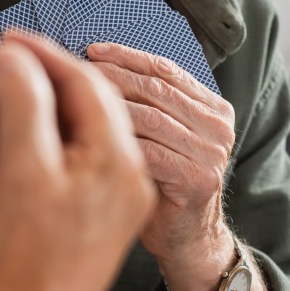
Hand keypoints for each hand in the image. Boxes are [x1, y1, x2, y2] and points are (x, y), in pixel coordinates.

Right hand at [0, 34, 155, 290]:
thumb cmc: (20, 258)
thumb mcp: (21, 170)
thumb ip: (24, 103)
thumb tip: (19, 59)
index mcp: (119, 161)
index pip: (87, 83)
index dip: (45, 55)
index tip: (12, 40)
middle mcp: (128, 178)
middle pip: (92, 103)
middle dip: (48, 77)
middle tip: (9, 60)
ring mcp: (117, 201)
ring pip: (84, 129)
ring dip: (47, 105)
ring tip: (8, 94)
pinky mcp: (97, 219)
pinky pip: (77, 158)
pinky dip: (47, 137)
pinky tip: (18, 137)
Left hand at [86, 42, 234, 270]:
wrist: (186, 240)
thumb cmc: (163, 184)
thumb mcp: (160, 136)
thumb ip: (147, 103)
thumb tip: (96, 64)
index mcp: (213, 107)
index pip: (165, 69)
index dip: (126, 56)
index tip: (93, 49)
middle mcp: (218, 126)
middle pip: (155, 88)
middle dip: (110, 75)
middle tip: (71, 68)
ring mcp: (212, 153)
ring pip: (149, 116)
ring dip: (106, 105)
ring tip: (72, 99)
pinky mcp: (197, 179)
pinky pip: (148, 150)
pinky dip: (114, 140)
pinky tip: (86, 136)